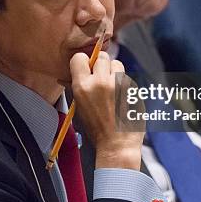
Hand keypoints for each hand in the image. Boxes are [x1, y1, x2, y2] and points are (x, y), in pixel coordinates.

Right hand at [70, 51, 142, 169]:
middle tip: (101, 77)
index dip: (83, 62)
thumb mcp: (79, 107)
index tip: (86, 68)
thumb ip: (77, 88)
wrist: (117, 144)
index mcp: (83, 86)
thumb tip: (68, 77)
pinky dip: (124, 84)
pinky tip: (122, 98)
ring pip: (117, 64)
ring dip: (115, 72)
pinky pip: (127, 78)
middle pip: (102, 57)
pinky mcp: (132, 89)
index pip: (80, 58)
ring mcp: (118, 85)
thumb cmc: (97, 129)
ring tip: (113, 88)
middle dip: (101, 65)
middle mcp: (100, 82)